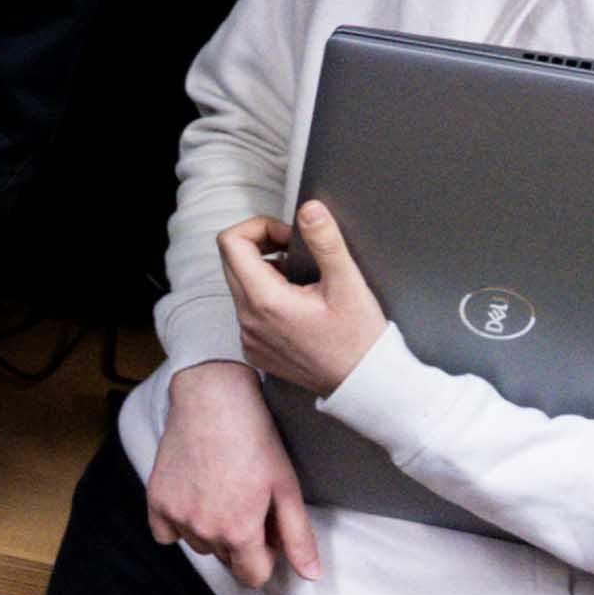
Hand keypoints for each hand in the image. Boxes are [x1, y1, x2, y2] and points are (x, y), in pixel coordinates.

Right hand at [143, 356, 320, 588]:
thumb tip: (310, 575)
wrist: (213, 401)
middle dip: (240, 542)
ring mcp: (175, 516)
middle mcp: (202, 530)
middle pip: (226, 560)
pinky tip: (195, 500)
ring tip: (223, 494)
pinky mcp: (155, 501)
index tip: (268, 529)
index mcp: (238, 531)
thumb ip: (297, 536)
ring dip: (212, 532)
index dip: (266, 557)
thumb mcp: (286, 488)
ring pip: (198, 546)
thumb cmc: (255, 440)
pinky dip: (179, 525)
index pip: (252, 576)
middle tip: (248, 503)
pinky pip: (166, 535)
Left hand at [217, 200, 390, 399]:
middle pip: (231, 262)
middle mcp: (247, 320)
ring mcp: (248, 336)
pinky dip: (268, 298)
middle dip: (261, 246)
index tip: (290, 236)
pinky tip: (301, 306)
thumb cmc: (359, 338)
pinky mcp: (255, 348)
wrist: (362, 383)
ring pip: (240, 286)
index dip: (259, 228)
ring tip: (304, 281)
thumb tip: (309, 210)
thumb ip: (326, 242)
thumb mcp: (348, 284)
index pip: (231, 243)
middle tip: (298, 251)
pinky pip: (248, 311)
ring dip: (266, 272)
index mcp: (264, 301)